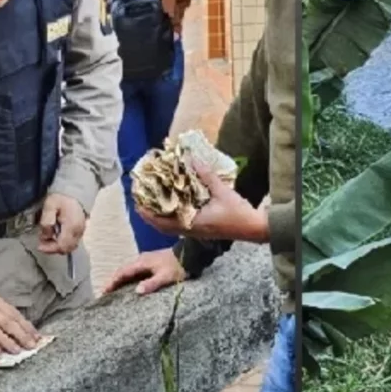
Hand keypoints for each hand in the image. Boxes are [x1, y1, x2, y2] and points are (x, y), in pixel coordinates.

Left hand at [38, 193, 85, 254]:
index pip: (62, 245)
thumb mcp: (49, 206)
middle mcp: (78, 232)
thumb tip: (46, 235)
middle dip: (53, 249)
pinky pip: (72, 243)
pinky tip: (55, 237)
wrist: (74, 193)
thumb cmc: (61, 198)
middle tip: (42, 243)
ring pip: (70, 247)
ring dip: (58, 247)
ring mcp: (81, 232)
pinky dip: (63, 243)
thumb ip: (46, 221)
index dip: (50, 249)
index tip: (40, 246)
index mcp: (71, 226)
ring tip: (48, 239)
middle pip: (66, 249)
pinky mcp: (81, 231)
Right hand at [102, 247, 185, 295]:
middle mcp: (141, 260)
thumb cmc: (178, 266)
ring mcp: (146, 261)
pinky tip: (129, 285)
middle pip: (123, 271)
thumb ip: (152, 283)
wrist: (190, 255)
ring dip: (120, 280)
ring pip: (129, 271)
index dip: (112, 282)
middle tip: (105, 293)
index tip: (104, 291)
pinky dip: (129, 278)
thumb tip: (137, 291)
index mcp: (141, 262)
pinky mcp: (151, 263)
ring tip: (114, 291)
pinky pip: (135, 271)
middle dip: (113, 281)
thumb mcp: (166, 277)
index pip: (122, 273)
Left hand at [137, 164, 268, 242]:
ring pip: (170, 227)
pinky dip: (171, 218)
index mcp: (193, 223)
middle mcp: (191, 230)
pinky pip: (180, 225)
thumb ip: (207, 176)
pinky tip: (172, 206)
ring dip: (159, 217)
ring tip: (152, 204)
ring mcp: (196, 231)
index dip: (148, 214)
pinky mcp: (202, 230)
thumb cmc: (239, 213)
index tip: (137, 204)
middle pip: (163, 227)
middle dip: (150, 216)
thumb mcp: (223, 192)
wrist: (253, 229)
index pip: (163, 222)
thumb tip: (192, 159)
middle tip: (140, 202)